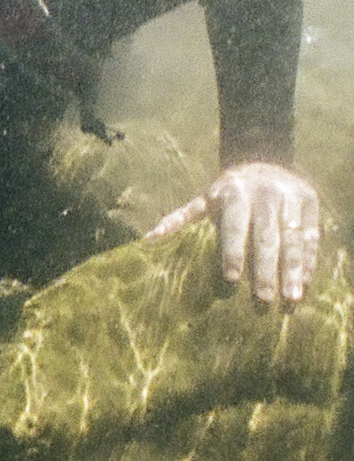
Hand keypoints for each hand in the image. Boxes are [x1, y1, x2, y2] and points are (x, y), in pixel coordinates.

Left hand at [150, 161, 321, 303]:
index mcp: (235, 192)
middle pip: (267, 236)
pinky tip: (305, 283)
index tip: (232, 279)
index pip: (234, 226)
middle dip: (266, 269)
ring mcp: (292, 198)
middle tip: (264, 299)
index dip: (233, 252)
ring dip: (294, 269)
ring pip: (294, 238)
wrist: (264, 161)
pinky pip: (312, 236)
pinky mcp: (311, 203)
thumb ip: (180, 219)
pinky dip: (310, 261)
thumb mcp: (203, 201)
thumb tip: (148, 239)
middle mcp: (266, 194)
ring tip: (291, 297)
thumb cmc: (227, 192)